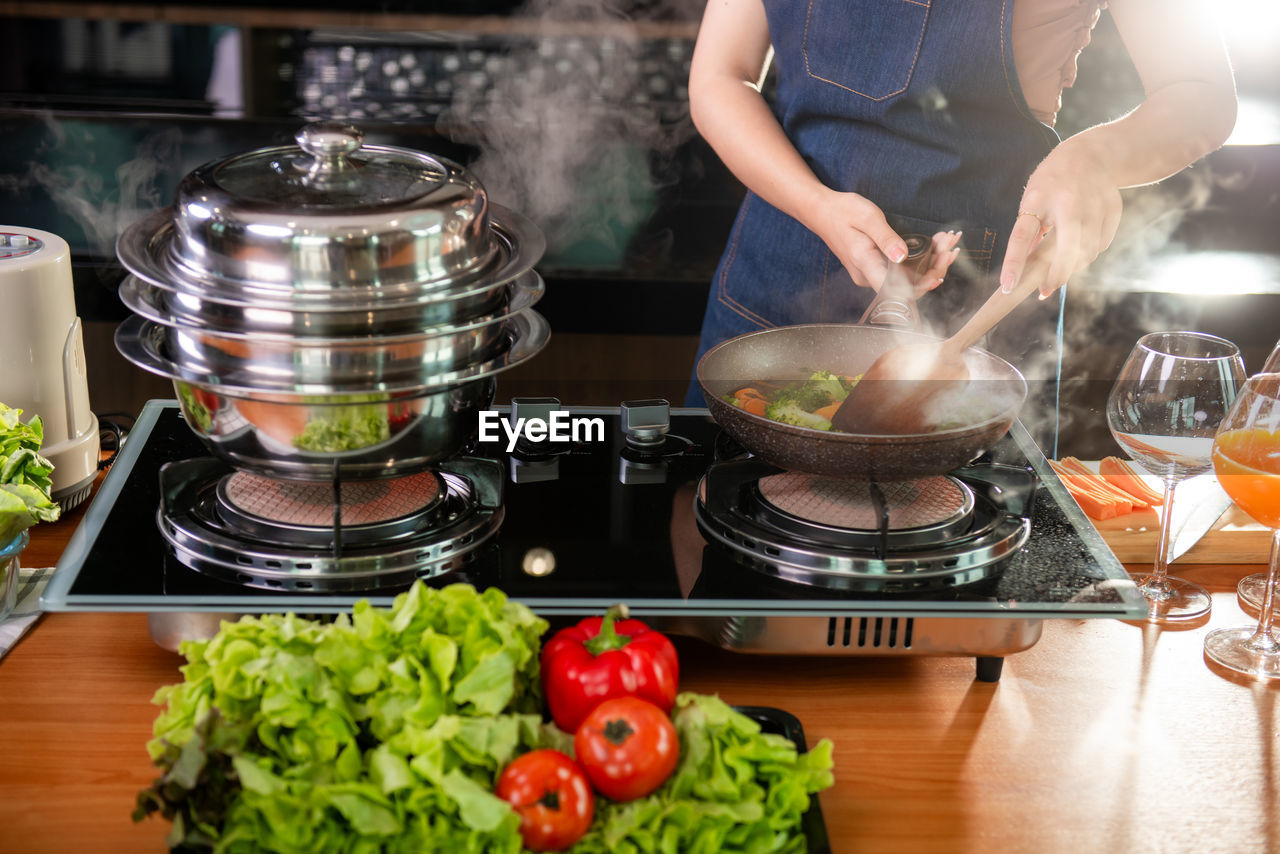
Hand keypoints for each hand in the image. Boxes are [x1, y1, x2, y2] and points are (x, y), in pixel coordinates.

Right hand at [806, 190, 961, 292]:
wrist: (822, 211)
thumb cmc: (842, 211)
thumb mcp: (867, 218)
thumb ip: (886, 238)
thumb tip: (902, 256)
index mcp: (865, 264)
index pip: (896, 289)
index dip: (921, 286)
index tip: (939, 273)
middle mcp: (868, 276)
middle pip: (906, 286)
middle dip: (933, 269)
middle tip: (951, 247)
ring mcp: (871, 273)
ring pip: (906, 278)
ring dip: (929, 263)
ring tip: (947, 242)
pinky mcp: (875, 267)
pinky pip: (900, 271)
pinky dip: (919, 260)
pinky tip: (934, 245)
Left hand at [999, 140, 1122, 298]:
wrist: (1091, 154)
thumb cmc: (1053, 182)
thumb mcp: (1032, 199)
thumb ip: (1028, 231)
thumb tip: (1021, 268)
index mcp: (1039, 199)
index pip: (1022, 236)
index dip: (1014, 263)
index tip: (1007, 287)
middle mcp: (1069, 202)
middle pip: (1066, 252)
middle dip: (1056, 276)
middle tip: (1045, 289)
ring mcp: (1095, 206)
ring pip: (1087, 253)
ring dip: (1073, 266)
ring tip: (1063, 265)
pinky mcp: (1113, 210)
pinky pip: (1101, 245)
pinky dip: (1090, 252)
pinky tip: (1082, 246)